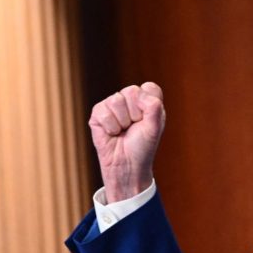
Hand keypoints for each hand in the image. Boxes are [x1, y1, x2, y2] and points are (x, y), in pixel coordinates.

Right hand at [88, 82, 164, 202]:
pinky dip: (110, 127)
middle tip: (134, 127)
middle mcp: (130, 100)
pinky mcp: (97, 114)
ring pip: (116, 100)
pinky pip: (103, 111)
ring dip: (122, 121)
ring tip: (123, 131)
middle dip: (135, 114)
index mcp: (147, 101)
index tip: (148, 120)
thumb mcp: (155, 127)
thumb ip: (154, 107)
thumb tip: (140, 91)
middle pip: (131, 91)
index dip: (149, 104)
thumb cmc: (142, 146)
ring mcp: (112, 105)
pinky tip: (112, 133)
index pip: (149, 88)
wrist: (127, 164)